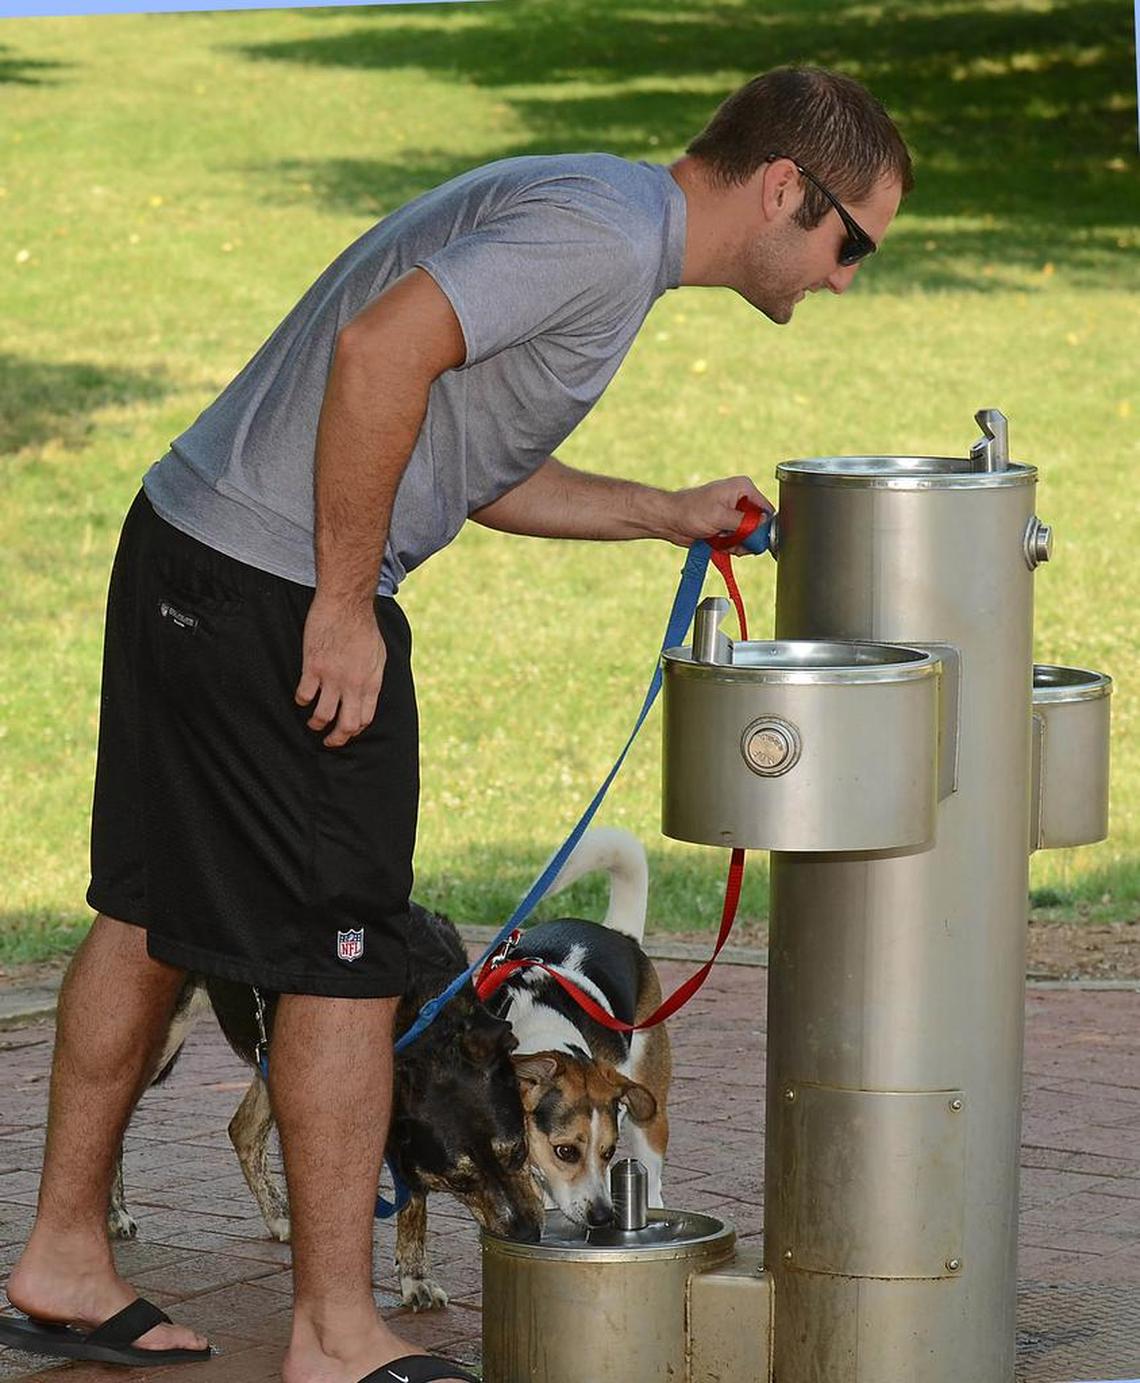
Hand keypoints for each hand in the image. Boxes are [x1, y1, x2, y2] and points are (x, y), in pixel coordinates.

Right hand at [295, 594, 385, 748]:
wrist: (346, 606)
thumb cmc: (364, 628)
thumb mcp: (378, 656)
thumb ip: (373, 678)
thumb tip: (368, 695)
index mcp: (371, 682)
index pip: (365, 718)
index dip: (355, 729)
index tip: (347, 730)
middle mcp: (353, 684)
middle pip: (346, 724)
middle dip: (337, 739)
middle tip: (329, 741)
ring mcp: (333, 677)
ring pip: (322, 715)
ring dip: (316, 723)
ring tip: (313, 722)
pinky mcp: (313, 667)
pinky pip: (304, 695)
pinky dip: (302, 700)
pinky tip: (302, 698)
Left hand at [664, 475, 773, 552]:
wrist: (670, 520)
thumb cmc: (690, 511)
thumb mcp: (721, 517)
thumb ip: (745, 523)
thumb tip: (764, 527)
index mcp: (744, 488)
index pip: (766, 510)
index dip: (763, 527)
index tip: (753, 539)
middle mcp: (741, 500)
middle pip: (759, 526)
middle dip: (746, 539)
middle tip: (732, 541)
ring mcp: (734, 514)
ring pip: (748, 537)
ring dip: (736, 544)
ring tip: (720, 539)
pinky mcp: (727, 526)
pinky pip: (737, 542)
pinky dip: (728, 547)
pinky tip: (716, 542)